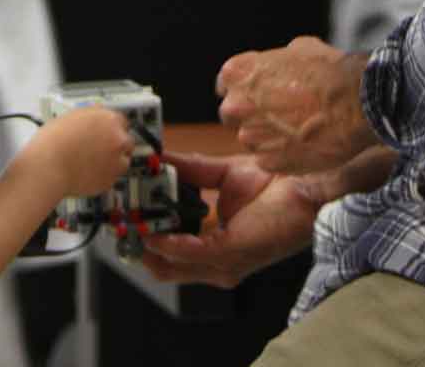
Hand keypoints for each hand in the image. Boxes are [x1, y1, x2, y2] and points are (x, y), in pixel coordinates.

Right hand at [37, 107, 135, 196]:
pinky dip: (103, 176)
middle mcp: (117, 139)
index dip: (111, 129)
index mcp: (108, 120)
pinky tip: (87, 173)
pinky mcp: (110, 180)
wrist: (48, 167)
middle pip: (126, 141)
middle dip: (115, 145)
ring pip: (123, 161)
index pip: (121, 122)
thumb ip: (89, 118)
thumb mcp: (71, 117)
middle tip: (100, 150)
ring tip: (92, 164)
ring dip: (112, 162)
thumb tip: (93, 120)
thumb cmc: (53, 142)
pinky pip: (111, 177)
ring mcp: (116, 161)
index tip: (106, 134)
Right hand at [138, 152, 324, 287]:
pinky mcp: (233, 253)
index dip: (141, 236)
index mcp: (212, 245)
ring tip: (129, 221)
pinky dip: (170, 243)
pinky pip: (192, 254)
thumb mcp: (220, 174)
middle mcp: (216, 262)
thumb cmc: (275, 182)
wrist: (306, 182)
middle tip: (117, 220)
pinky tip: (156, 230)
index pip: (167, 252)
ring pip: (171, 266)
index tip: (122, 213)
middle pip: (163, 267)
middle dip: (136, 245)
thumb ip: (187, 170)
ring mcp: (224, 262)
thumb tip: (157, 158)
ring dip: (147, 243)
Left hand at [217, 38, 380, 174]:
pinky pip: (269, 160)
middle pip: (232, 115)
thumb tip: (274, 68)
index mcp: (238, 73)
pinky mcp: (269, 162)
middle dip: (251, 115)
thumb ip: (273, 63)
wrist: (357, 103)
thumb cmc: (330, 72)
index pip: (225, 85)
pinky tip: (304, 144)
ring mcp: (252, 136)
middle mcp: (237, 105)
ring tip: (298, 129)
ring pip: (251, 140)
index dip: (244, 90)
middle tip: (280, 114)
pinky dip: (283, 155)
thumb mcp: (296, 49)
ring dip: (268, 137)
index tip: (258, 94)